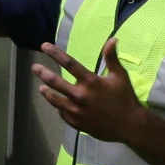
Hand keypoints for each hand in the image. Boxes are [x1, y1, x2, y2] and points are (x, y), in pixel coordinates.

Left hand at [34, 38, 148, 143]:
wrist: (130, 126)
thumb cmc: (125, 98)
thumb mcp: (120, 76)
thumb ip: (112, 58)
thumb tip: (112, 39)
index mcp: (90, 82)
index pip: (68, 63)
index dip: (55, 53)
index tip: (44, 46)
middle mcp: (80, 96)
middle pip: (54, 82)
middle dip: (42, 73)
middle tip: (34, 68)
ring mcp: (76, 111)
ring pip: (54, 99)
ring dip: (46, 92)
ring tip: (41, 87)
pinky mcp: (76, 123)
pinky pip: (62, 113)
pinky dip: (59, 107)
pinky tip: (58, 104)